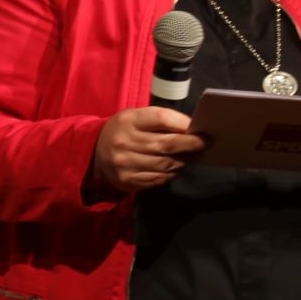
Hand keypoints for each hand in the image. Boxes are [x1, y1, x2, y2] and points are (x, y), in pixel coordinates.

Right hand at [92, 106, 207, 193]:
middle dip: (191, 145)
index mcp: (128, 120)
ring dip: (185, 161)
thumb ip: (160, 121)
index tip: (201, 129)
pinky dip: (172, 174)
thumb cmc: (123, 131)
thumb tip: (192, 128)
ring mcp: (125, 164)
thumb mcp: (136, 118)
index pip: (161, 118)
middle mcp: (124, 141)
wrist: (94, 153)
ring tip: (196, 156)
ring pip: (166, 164)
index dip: (184, 124)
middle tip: (206, 144)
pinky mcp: (128, 181)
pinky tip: (178, 168)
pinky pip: (158, 179)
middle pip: (166, 144)